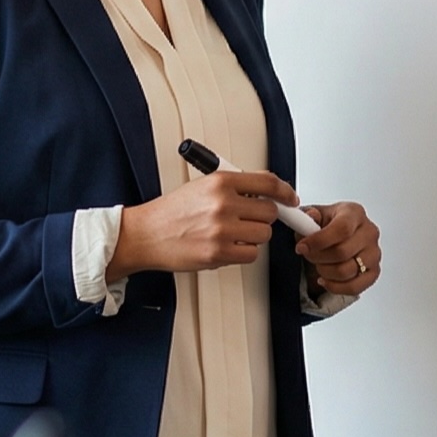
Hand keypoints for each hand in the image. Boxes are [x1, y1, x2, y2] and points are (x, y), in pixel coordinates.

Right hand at [110, 169, 293, 277]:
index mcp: (220, 182)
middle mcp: (223, 203)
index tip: (290, 199)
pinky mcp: (219, 252)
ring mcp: (222, 229)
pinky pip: (251, 254)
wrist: (146, 234)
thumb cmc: (170, 212)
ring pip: (262, 235)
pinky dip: (243, 253)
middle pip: (270, 212)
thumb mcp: (201, 187)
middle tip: (249, 220)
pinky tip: (226, 247)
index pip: (268, 182)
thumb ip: (234, 187)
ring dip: (252, 237)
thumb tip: (266, 193)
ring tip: (231, 234)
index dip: (285, 192)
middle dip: (262, 218)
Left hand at [296, 201, 381, 297]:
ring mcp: (374, 253)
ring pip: (346, 271)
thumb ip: (308, 216)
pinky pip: (355, 287)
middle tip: (308, 255)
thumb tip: (310, 217)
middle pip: (342, 252)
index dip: (319, 241)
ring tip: (318, 265)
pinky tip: (325, 280)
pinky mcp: (374, 272)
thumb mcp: (312, 216)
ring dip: (325, 272)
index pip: (342, 229)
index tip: (303, 247)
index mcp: (354, 213)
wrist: (334, 239)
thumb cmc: (325, 226)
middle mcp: (369, 232)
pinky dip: (335, 287)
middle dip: (318, 257)